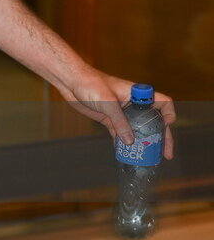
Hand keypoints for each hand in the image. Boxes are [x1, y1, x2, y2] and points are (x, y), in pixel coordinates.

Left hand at [60, 68, 175, 159]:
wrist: (70, 81)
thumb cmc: (90, 83)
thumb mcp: (107, 102)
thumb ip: (119, 122)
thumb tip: (130, 142)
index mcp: (136, 94)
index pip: (162, 102)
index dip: (168, 114)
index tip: (166, 126)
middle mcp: (132, 103)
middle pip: (153, 120)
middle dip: (161, 136)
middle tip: (165, 154)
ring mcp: (121, 112)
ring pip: (137, 129)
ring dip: (143, 143)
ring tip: (149, 158)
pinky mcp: (109, 119)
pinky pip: (121, 133)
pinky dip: (124, 143)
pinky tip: (126, 154)